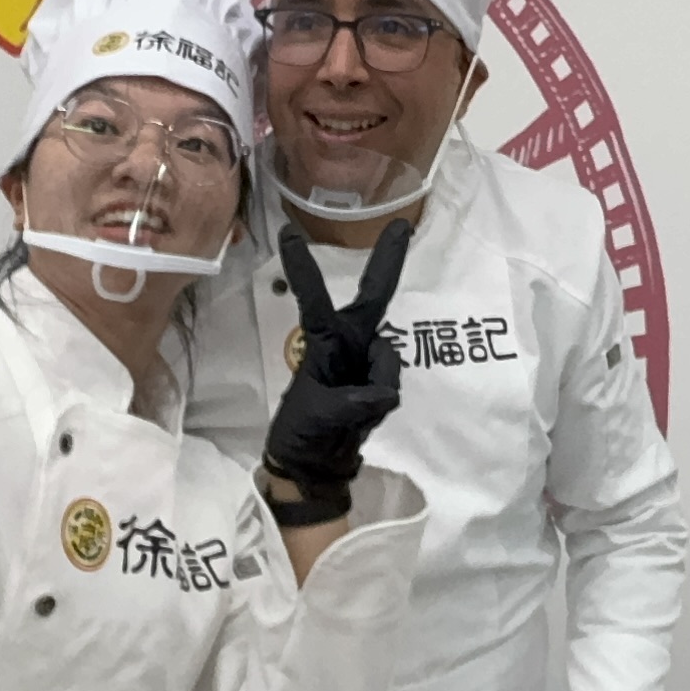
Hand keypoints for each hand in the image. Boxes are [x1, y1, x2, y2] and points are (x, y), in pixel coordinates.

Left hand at [259, 219, 413, 499]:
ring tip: (355, 411)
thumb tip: (387, 392)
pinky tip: (367, 415)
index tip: (287, 231)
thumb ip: (354, 401)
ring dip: (379, 385)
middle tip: (402, 227)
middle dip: (388, 262)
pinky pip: (394, 383)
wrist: (316, 463)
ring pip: (389, 358)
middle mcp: (348, 341)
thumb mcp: (319, 414)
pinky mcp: (381, 381)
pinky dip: (384, 402)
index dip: (302, 266)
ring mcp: (367, 360)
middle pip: (374, 297)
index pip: (313, 297)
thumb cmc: (303, 430)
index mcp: (322, 340)